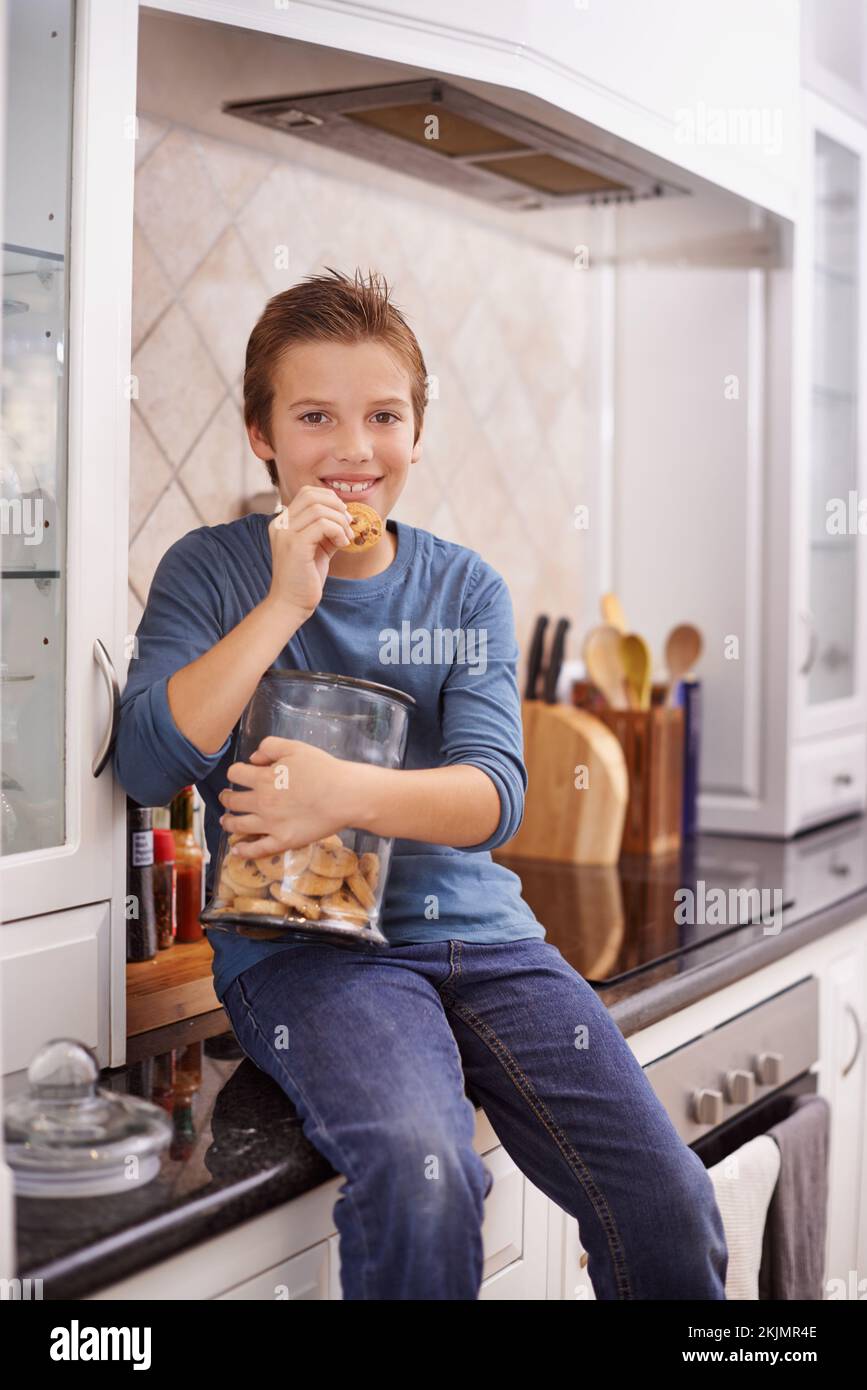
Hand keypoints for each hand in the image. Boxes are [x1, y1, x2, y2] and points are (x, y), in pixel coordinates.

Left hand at [218, 736, 352, 857]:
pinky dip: (243, 851)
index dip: (236, 772)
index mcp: (263, 778)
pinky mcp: (282, 841)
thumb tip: (253, 759)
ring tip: (226, 820)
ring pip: (238, 826)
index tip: (240, 774)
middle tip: (227, 797)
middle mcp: (261, 802)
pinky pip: (257, 849)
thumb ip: (270, 747)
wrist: (345, 795)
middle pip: (232, 801)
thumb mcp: (296, 747)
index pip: (235, 774)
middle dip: (226, 798)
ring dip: (228, 822)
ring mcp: (270, 824)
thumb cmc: (323, 770)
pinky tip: (236, 850)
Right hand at [267, 486, 354, 619]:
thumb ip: (328, 531)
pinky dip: (338, 531)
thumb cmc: (304, 579)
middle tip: (348, 525)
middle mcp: (280, 524)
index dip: (330, 499)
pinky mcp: (294, 545)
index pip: (307, 493)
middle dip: (337, 507)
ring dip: (340, 521)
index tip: (343, 518)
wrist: (290, 605)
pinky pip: (322, 524)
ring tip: (346, 539)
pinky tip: (342, 545)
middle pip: (312, 495)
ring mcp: (285, 533)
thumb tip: (347, 516)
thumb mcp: (318, 548)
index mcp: (283, 523)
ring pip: (319, 508)